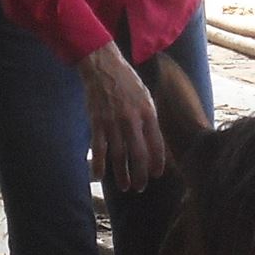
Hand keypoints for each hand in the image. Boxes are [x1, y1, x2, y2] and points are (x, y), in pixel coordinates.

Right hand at [79, 43, 165, 191]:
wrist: (103, 67)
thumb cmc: (127, 82)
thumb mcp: (146, 97)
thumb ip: (150, 119)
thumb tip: (154, 142)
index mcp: (148, 113)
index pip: (156, 144)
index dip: (157, 162)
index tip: (157, 174)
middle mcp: (132, 120)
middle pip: (138, 155)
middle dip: (140, 175)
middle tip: (141, 187)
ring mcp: (113, 122)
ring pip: (119, 155)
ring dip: (122, 174)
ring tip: (125, 186)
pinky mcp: (97, 122)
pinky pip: (98, 148)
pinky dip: (98, 164)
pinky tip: (99, 176)